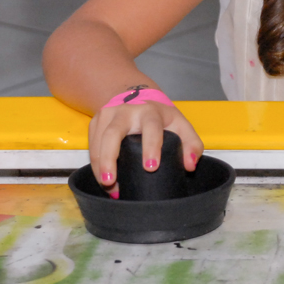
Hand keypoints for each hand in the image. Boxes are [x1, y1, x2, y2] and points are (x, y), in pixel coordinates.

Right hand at [89, 99, 203, 197]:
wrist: (136, 96)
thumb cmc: (160, 116)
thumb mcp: (180, 125)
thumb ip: (192, 145)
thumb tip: (190, 165)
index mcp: (150, 111)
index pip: (151, 127)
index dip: (151, 147)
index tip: (151, 168)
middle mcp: (126, 111)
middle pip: (114, 133)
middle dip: (110, 158)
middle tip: (112, 183)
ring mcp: (108, 115)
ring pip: (99, 140)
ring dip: (100, 165)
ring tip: (107, 186)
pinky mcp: (96, 122)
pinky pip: (92, 144)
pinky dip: (95, 163)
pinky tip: (102, 179)